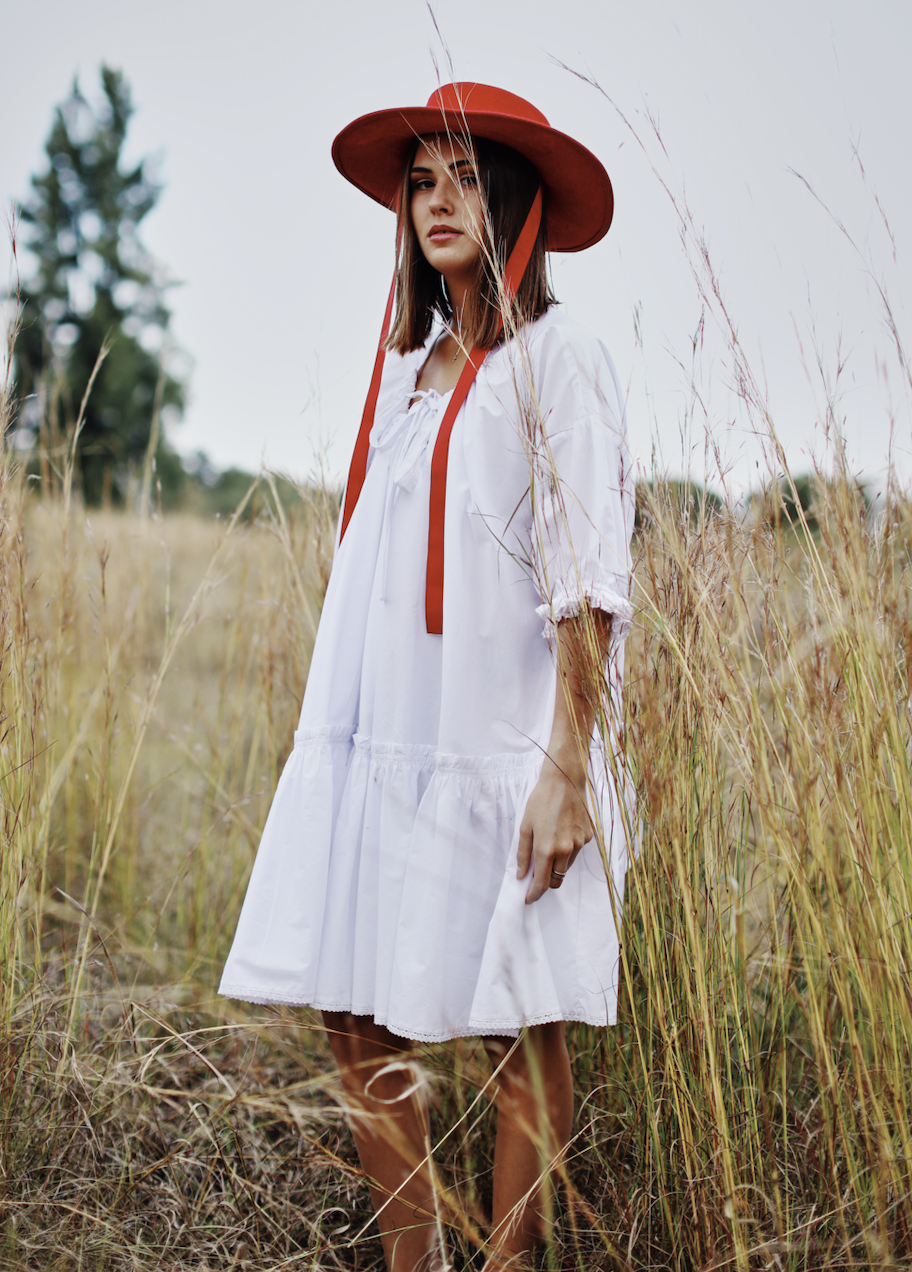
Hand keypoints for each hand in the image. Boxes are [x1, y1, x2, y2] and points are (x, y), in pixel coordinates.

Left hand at [517, 758, 592, 904]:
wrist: (565, 780)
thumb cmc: (541, 801)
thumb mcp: (525, 826)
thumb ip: (523, 854)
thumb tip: (522, 875)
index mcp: (546, 849)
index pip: (542, 883)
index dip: (534, 894)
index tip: (529, 898)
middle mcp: (565, 850)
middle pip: (557, 880)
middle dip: (547, 882)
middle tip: (537, 874)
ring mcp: (579, 845)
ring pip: (567, 867)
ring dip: (557, 864)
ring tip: (550, 843)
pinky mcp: (589, 837)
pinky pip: (576, 851)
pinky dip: (568, 849)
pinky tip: (562, 831)